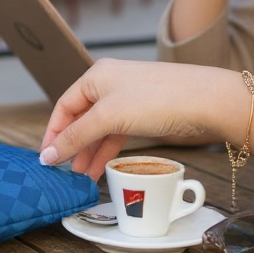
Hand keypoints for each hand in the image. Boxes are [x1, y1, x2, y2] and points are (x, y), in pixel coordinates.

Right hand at [38, 59, 223, 178]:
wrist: (206, 101)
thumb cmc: (157, 99)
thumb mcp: (109, 117)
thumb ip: (77, 136)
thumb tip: (49, 154)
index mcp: (96, 76)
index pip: (64, 106)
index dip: (54, 133)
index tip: (46, 159)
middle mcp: (109, 84)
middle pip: (81, 118)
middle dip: (72, 145)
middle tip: (63, 172)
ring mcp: (128, 99)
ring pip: (99, 129)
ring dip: (89, 152)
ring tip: (81, 176)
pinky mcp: (144, 114)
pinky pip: (116, 133)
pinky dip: (107, 150)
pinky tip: (100, 168)